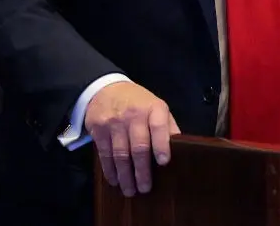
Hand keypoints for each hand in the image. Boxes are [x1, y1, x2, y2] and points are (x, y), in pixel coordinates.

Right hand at [85, 81, 179, 196]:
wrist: (105, 89)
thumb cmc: (138, 102)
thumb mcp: (157, 106)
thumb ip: (167, 126)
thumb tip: (180, 147)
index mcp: (153, 108)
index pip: (158, 126)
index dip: (161, 144)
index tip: (164, 162)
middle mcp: (133, 114)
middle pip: (139, 146)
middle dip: (142, 170)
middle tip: (145, 188)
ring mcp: (114, 122)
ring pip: (120, 154)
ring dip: (125, 175)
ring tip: (130, 190)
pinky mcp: (98, 130)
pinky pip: (104, 154)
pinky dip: (109, 170)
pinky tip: (115, 180)